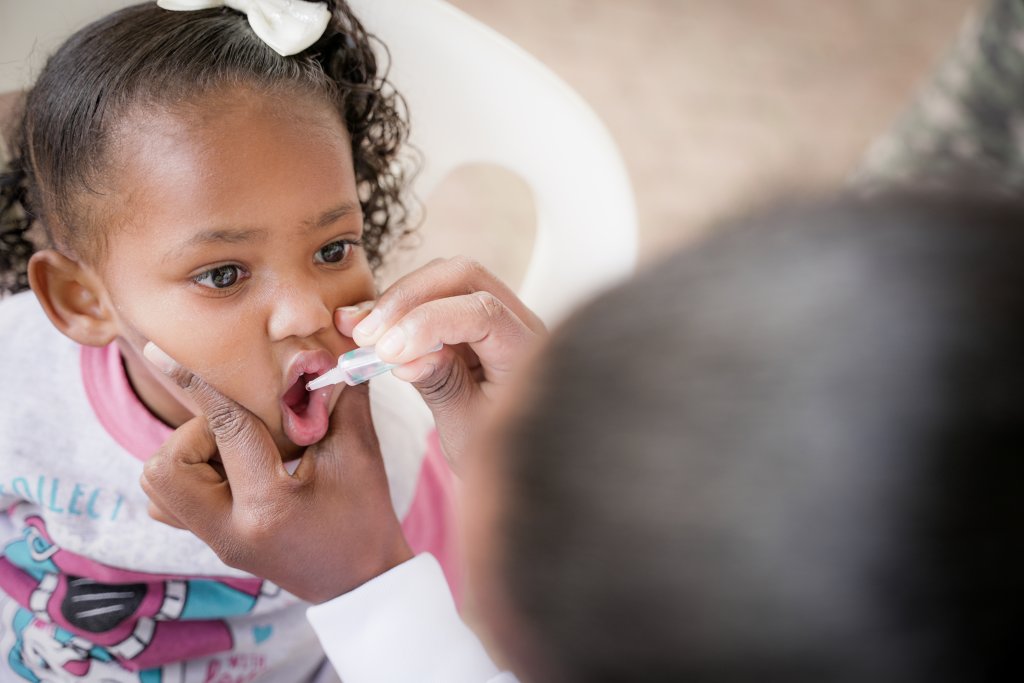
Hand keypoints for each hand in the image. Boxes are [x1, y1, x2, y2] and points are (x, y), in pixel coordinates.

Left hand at [140, 343, 411, 603]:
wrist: (363, 578)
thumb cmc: (366, 515)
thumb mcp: (361, 452)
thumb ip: (341, 398)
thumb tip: (330, 352)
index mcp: (268, 504)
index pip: (225, 429)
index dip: (197, 384)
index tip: (162, 352)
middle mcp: (230, 529)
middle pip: (166, 466)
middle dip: (194, 434)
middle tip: (243, 432)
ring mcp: (217, 541)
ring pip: (159, 485)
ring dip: (190, 456)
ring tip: (238, 451)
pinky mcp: (214, 543)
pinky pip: (171, 504)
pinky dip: (191, 476)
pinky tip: (232, 469)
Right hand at [337, 257, 545, 469]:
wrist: (518, 458)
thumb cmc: (500, 451)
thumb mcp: (468, 428)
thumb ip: (442, 386)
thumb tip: (404, 358)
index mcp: (528, 352)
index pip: (483, 313)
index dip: (429, 322)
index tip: (386, 352)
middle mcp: (519, 321)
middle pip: (463, 277)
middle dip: (408, 298)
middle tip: (366, 335)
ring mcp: (496, 313)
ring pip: (444, 277)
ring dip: (397, 300)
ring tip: (357, 332)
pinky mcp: (471, 317)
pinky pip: (433, 295)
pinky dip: (397, 309)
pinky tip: (362, 325)